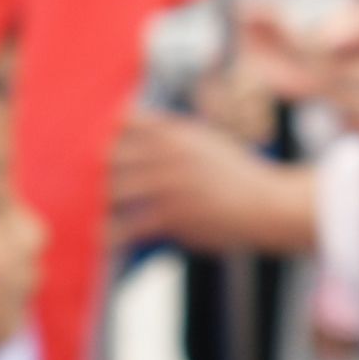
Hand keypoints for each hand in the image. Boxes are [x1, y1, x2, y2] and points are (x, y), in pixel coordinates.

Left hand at [105, 107, 322, 257]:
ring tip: (98, 210)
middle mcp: (170, 154)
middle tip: (92, 183)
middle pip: (114, 155)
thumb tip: (130, 122)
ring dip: (106, 201)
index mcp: (177, 132)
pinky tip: (104, 237)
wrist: (266, 205)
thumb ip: (171, 131)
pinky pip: (131, 225)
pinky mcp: (171, 216)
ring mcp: (169, 185)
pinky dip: (114, 232)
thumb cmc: (236, 174)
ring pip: (117, 189)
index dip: (111, 135)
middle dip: (102, 170)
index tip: (103, 148)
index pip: (127, 122)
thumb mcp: (205, 140)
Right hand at [269, 0, 358, 142]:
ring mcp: (336, 90)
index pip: (289, 25)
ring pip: (335, 88)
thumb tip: (323, 37)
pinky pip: (351, 115)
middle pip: (311, 59)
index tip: (244, 15)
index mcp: (339, 24)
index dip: (265, 23)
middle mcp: (329, 56)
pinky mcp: (349, 119)